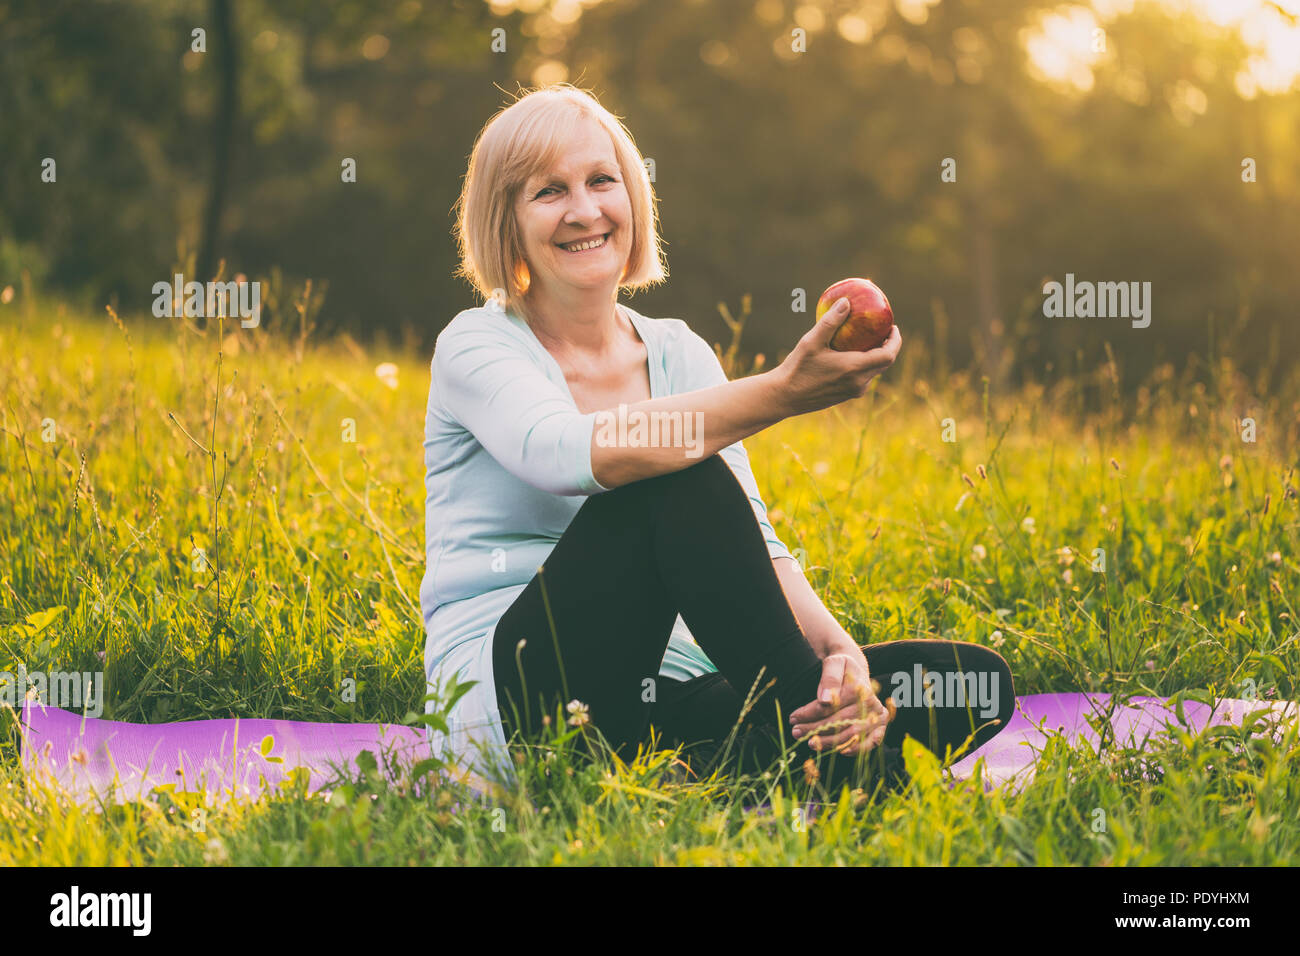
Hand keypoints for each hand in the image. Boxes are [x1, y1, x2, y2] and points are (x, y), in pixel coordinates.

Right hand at [775, 302, 901, 417]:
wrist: (784, 397)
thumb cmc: (797, 369)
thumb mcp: (812, 342)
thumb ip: (830, 321)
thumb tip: (846, 301)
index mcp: (854, 369)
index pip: (888, 355)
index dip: (896, 341)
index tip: (893, 327)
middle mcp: (858, 383)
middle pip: (885, 364)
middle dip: (888, 347)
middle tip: (883, 330)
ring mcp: (853, 391)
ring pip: (874, 372)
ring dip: (876, 356)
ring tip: (868, 340)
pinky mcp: (846, 396)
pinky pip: (863, 379)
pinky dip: (865, 365)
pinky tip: (852, 355)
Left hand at [788, 652, 889, 756]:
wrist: (856, 671)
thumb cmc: (842, 667)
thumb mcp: (834, 663)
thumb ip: (829, 678)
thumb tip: (824, 700)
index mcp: (860, 689)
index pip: (831, 706)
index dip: (810, 714)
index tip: (794, 717)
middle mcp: (872, 705)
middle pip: (839, 723)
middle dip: (814, 729)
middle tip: (796, 731)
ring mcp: (877, 718)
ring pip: (850, 736)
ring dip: (828, 742)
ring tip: (809, 742)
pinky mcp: (879, 728)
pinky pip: (869, 744)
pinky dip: (854, 750)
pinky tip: (837, 751)